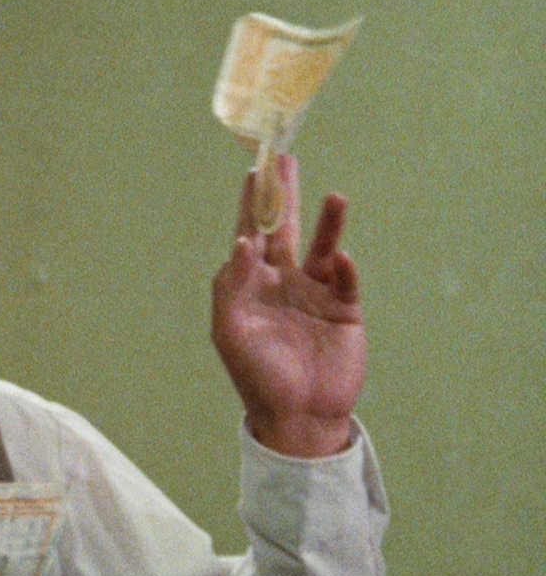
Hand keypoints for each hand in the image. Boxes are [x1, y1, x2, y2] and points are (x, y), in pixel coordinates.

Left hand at [212, 154, 365, 457]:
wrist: (296, 415)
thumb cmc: (255, 375)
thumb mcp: (230, 331)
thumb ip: (231, 286)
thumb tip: (242, 243)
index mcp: (251, 286)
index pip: (250, 237)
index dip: (252, 206)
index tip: (253, 173)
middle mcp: (283, 283)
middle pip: (286, 231)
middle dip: (285, 197)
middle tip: (286, 160)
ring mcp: (316, 294)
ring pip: (324, 249)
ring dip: (328, 224)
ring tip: (335, 196)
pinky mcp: (345, 311)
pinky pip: (346, 282)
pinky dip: (346, 268)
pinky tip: (342, 257)